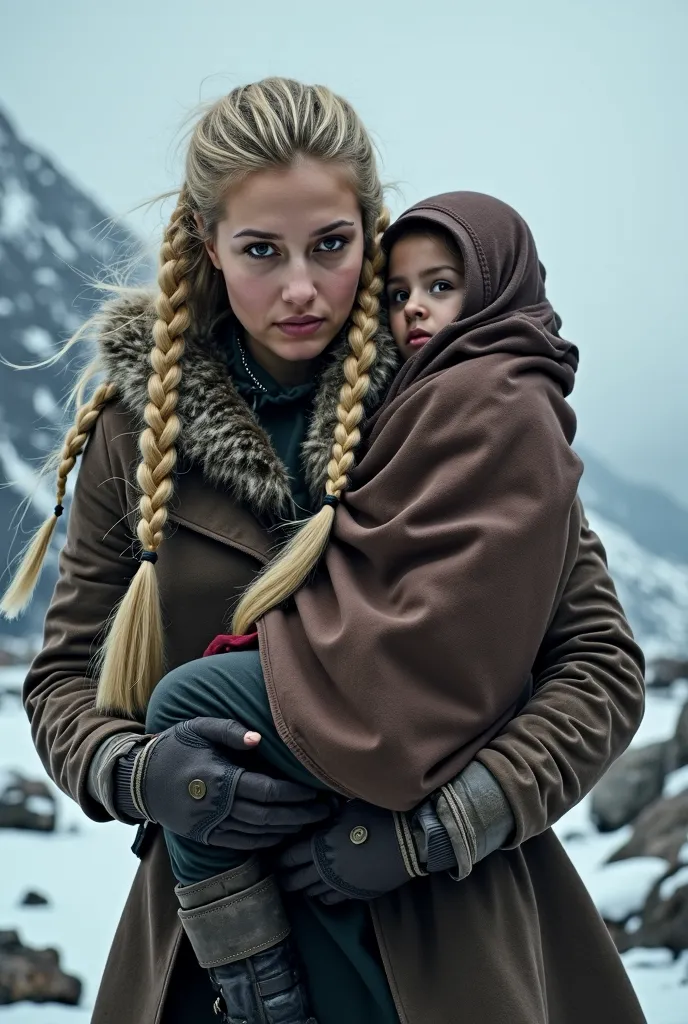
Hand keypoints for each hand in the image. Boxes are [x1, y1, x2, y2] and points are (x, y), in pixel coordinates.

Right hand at [133, 717, 328, 848]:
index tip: (317, 792)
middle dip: (300, 816)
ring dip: (287, 830)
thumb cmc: (174, 747)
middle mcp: (216, 807)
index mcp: (219, 779)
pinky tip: (282, 834)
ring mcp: (209, 826)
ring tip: (311, 823)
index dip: (295, 795)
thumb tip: (259, 740)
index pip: (267, 792)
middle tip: (325, 812)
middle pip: (268, 817)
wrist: (138, 780)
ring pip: (258, 834)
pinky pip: (241, 843)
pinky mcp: (204, 837)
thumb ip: (230, 731)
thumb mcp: (199, 727)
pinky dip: (265, 841)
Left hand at [278, 799, 419, 903]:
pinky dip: (323, 898)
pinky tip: (321, 895)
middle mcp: (325, 869)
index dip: (281, 859)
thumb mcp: (348, 810)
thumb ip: (329, 818)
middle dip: (287, 879)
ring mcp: (340, 885)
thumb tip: (319, 816)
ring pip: (313, 893)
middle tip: (281, 878)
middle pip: (297, 879)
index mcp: (320, 846)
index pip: (290, 856)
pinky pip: (332, 901)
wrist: (407, 841)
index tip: (276, 859)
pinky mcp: (355, 895)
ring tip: (299, 886)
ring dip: (304, 889)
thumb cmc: (377, 818)